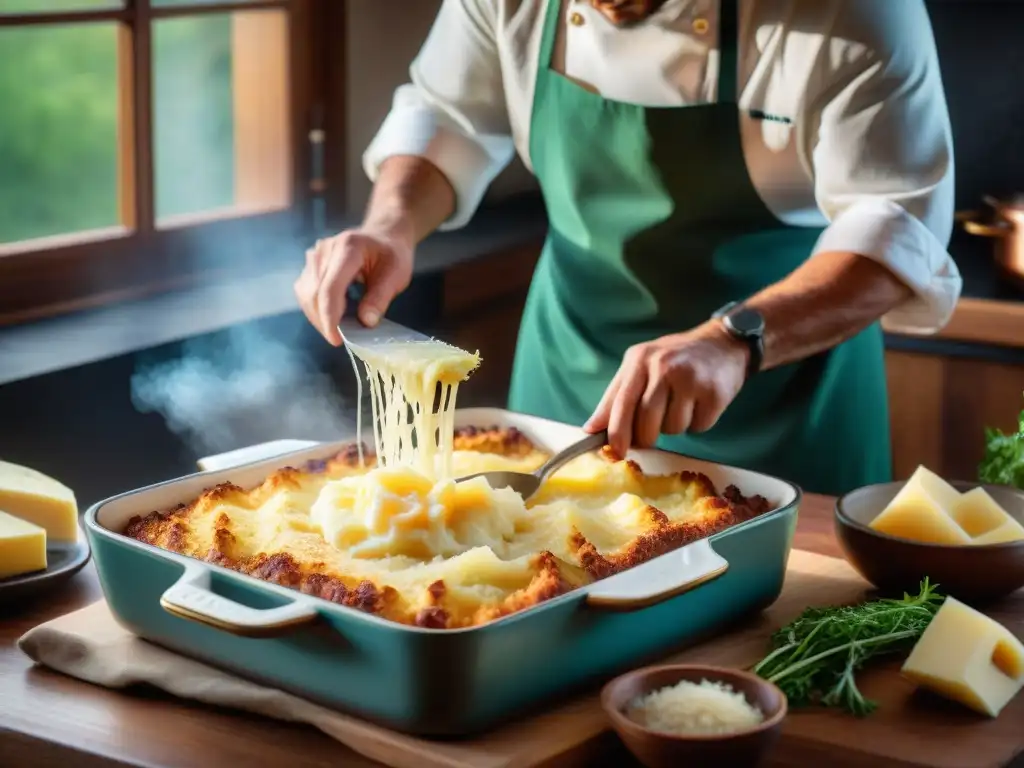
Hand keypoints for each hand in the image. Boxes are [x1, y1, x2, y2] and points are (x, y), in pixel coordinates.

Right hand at [294, 225, 413, 345]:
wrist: (384, 235)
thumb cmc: (392, 255)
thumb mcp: (396, 275)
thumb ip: (380, 298)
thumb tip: (366, 322)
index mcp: (348, 248)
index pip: (330, 288)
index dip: (330, 317)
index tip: (336, 340)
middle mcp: (325, 249)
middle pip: (314, 293)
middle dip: (324, 321)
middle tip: (340, 339)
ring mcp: (314, 255)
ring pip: (305, 294)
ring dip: (318, 317)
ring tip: (337, 329)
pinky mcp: (311, 264)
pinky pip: (305, 291)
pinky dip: (316, 308)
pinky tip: (332, 316)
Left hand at [583, 321, 749, 457]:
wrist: (723, 343)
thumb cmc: (675, 358)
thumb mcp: (640, 366)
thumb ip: (615, 396)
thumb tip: (591, 428)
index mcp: (639, 360)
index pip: (622, 403)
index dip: (617, 432)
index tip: (615, 452)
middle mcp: (664, 367)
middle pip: (646, 422)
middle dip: (646, 436)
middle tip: (652, 432)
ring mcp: (690, 379)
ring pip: (672, 428)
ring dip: (674, 426)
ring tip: (681, 404)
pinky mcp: (714, 393)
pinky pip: (697, 427)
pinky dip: (697, 423)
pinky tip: (699, 404)